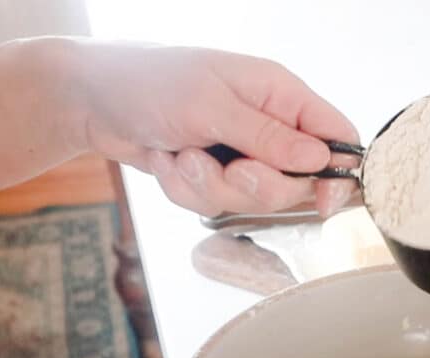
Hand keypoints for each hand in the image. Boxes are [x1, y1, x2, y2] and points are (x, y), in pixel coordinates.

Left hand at [73, 41, 359, 216]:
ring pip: (249, 199)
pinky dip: (184, 190)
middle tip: (229, 168)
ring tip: (181, 157)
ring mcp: (235, 152)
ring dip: (209, 187)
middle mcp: (264, 125)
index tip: (322, 202)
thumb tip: (320, 160)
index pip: (336, 136)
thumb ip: (268, 137)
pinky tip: (165, 161)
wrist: (91, 98)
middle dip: (255, 186)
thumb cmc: (150, 81)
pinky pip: (212, 204)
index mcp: (278, 94)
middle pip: (293, 182)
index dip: (339, 173)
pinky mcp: (208, 174)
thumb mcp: (211, 106)